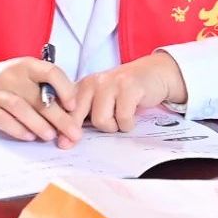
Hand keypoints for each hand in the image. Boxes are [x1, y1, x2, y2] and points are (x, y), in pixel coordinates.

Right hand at [0, 57, 81, 147]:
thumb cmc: (11, 83)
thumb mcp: (28, 77)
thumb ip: (48, 90)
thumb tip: (72, 116)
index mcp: (26, 65)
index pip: (50, 72)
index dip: (65, 89)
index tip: (73, 106)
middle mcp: (10, 76)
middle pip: (39, 97)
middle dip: (60, 118)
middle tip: (73, 133)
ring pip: (20, 108)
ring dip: (39, 124)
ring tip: (51, 136)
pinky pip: (2, 120)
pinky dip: (18, 129)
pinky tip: (30, 136)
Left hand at [68, 52, 187, 132]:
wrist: (153, 74)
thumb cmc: (124, 92)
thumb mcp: (100, 100)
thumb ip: (84, 115)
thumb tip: (66, 141)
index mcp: (82, 86)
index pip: (65, 109)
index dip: (63, 128)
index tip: (64, 143)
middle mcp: (92, 82)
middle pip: (78, 116)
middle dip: (83, 131)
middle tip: (99, 134)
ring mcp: (110, 83)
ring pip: (100, 120)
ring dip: (114, 126)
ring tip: (120, 116)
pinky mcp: (129, 87)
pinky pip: (123, 118)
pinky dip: (128, 123)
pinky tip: (132, 114)